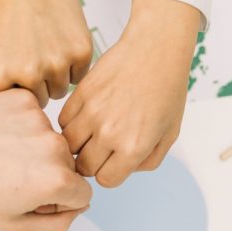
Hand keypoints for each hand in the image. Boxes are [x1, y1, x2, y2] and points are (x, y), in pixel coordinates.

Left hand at [0, 0, 92, 105]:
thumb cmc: (0, 15)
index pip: (12, 108)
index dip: (14, 89)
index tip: (12, 67)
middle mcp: (27, 74)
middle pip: (38, 102)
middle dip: (35, 85)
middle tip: (29, 54)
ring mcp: (56, 63)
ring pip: (59, 91)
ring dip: (53, 76)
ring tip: (42, 47)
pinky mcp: (80, 52)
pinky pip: (78, 76)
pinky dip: (72, 64)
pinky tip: (58, 41)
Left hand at [0, 90, 91, 230]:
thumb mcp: (12, 223)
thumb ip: (55, 224)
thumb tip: (76, 208)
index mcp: (56, 180)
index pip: (83, 194)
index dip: (60, 202)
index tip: (33, 198)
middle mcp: (56, 146)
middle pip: (69, 166)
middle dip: (49, 174)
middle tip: (10, 178)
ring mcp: (41, 119)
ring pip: (52, 140)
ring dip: (35, 149)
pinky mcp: (24, 99)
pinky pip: (35, 117)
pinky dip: (21, 126)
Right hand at [59, 0, 200, 187]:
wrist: (156, 50)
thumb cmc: (167, 90)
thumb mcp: (169, 134)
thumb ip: (148, 161)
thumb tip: (122, 170)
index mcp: (134, 147)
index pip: (106, 180)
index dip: (110, 173)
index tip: (113, 163)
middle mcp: (110, 134)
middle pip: (83, 167)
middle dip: (92, 162)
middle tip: (101, 150)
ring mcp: (92, 113)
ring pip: (68, 145)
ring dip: (78, 144)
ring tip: (91, 133)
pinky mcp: (80, 94)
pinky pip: (63, 121)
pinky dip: (71, 123)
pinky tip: (86, 116)